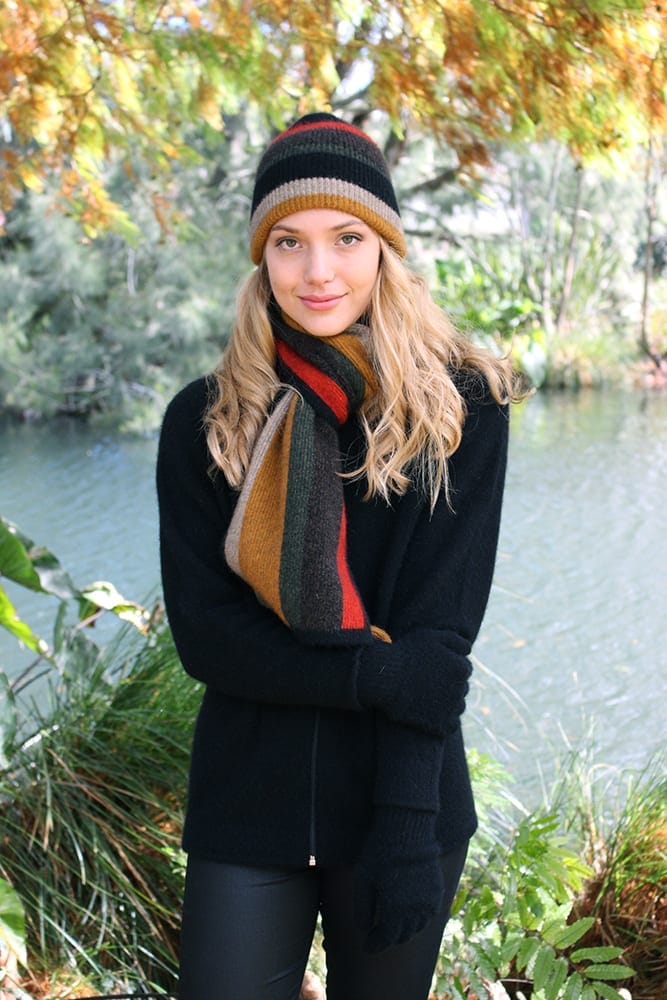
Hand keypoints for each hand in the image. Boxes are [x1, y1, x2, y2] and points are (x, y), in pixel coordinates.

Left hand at [353, 805, 443, 952]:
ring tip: (393, 928)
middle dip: (389, 939)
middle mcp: (416, 910)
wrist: (407, 829)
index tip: (366, 948)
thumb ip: (363, 909)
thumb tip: (363, 931)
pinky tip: (410, 914)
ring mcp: (430, 900)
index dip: (375, 945)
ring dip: (405, 931)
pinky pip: (430, 914)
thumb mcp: (363, 880)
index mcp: (396, 910)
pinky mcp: (437, 889)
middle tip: (378, 938)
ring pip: (418, 927)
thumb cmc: (380, 852)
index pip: (386, 938)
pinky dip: (419, 919)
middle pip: (403, 935)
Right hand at [357, 629, 471, 735]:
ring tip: (428, 697)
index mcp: (461, 668)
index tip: (433, 668)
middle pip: (461, 687)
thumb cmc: (406, 654)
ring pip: (458, 706)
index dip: (449, 667)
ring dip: (448, 702)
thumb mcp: (431, 636)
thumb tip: (469, 651)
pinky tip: (429, 713)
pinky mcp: (441, 725)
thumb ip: (455, 640)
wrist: (386, 678)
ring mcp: (451, 708)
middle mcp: (461, 689)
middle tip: (428, 682)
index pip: (464, 668)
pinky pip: (451, 725)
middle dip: (449, 685)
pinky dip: (443, 721)